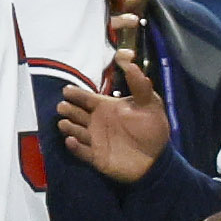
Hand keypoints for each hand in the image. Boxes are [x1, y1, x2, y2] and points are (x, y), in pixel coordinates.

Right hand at [57, 54, 170, 181]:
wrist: (157, 157)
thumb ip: (140, 86)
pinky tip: (71, 141)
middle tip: (64, 107)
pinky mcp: (96, 157)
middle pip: (75, 113)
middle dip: (68, 109)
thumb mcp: (150, 104)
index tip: (67, 90)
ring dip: (69, 127)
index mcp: (105, 107)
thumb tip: (132, 63)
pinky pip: (81, 152)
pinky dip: (75, 147)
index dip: (75, 94)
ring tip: (65, 123)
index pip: (85, 98)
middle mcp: (96, 122)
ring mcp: (94, 139)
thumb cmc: (152, 128)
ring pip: (75, 131)